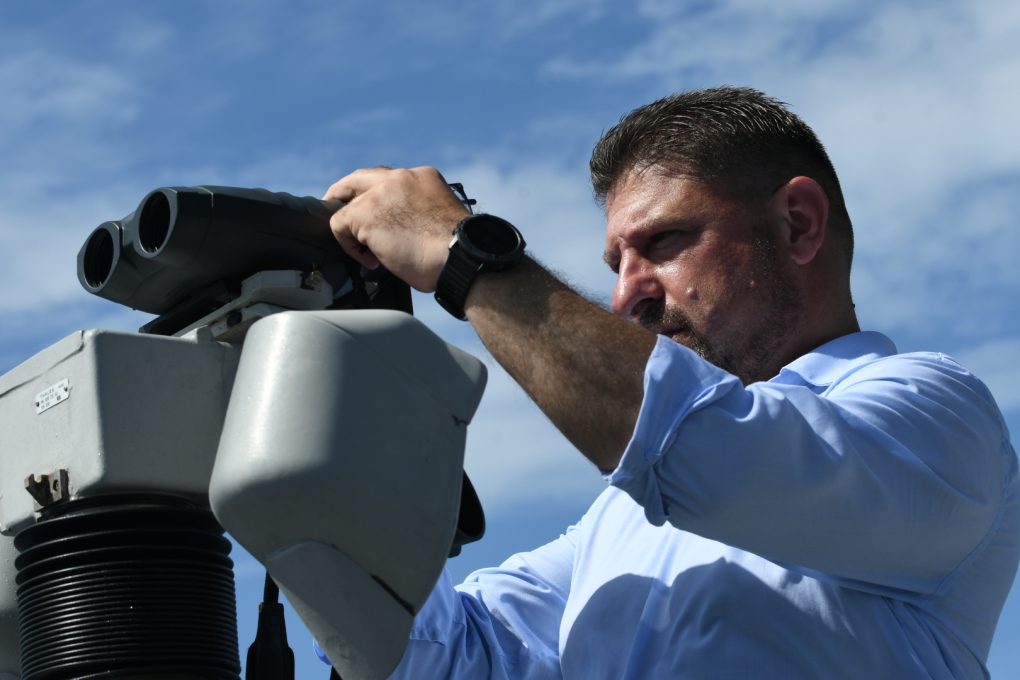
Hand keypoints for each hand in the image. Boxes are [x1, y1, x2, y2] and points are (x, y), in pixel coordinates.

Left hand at [323, 166, 469, 291]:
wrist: (461, 258)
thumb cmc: (457, 251)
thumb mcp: (439, 219)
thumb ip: (418, 213)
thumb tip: (404, 230)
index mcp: (423, 177)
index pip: (389, 180)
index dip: (377, 197)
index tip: (378, 214)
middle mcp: (401, 178)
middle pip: (359, 179)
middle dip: (345, 194)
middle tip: (341, 213)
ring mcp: (381, 193)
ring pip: (348, 205)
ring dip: (354, 231)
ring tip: (368, 253)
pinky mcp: (365, 212)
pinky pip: (340, 225)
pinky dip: (349, 246)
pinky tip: (369, 259)